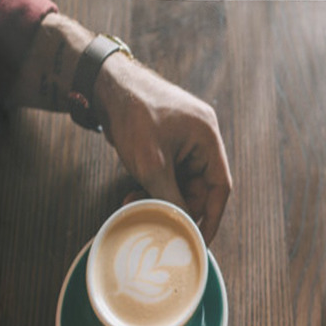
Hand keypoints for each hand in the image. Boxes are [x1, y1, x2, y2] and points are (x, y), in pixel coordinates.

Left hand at [94, 54, 231, 244]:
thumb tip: (184, 226)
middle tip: (157, 221)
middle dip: (176, 206)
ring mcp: (184, 140)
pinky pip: (168, 172)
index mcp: (208, 139)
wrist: (104, 86)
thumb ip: (171, 199)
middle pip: (198, 187)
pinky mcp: (167, 141)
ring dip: (160, 197)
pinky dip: (153, 185)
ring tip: (135, 204)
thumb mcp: (152, 166)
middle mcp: (201, 139)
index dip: (213, 216)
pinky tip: (133, 193)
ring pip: (180, 182)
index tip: (203, 240)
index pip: (220, 187)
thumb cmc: (133, 117)